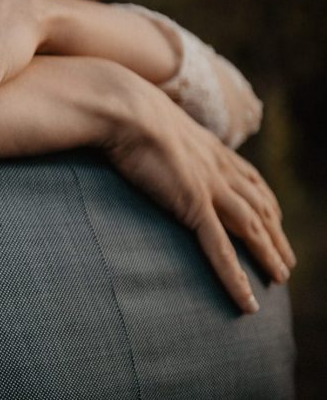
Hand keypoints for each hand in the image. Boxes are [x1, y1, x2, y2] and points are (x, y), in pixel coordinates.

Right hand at [105, 82, 295, 313]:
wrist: (121, 107)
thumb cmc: (121, 108)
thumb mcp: (145, 117)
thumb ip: (152, 130)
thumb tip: (134, 135)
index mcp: (206, 145)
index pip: (248, 176)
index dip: (264, 199)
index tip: (272, 216)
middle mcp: (217, 165)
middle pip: (259, 204)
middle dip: (276, 233)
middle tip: (287, 259)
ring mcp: (209, 185)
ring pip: (252, 228)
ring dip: (270, 254)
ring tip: (280, 277)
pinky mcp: (193, 204)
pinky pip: (222, 250)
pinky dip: (236, 278)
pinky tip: (247, 301)